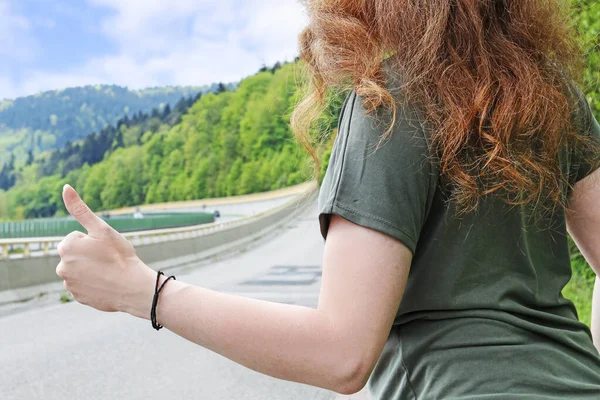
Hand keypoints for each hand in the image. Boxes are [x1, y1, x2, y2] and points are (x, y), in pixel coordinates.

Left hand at [56, 184, 154, 317]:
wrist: (133, 288)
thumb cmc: (119, 256)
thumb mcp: (102, 229)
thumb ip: (80, 209)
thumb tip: (65, 187)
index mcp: (66, 247)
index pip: (78, 238)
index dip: (94, 241)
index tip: (106, 248)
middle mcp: (61, 267)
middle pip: (78, 254)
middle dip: (90, 255)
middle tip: (109, 260)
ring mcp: (69, 284)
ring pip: (82, 270)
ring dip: (93, 269)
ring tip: (110, 272)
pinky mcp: (78, 297)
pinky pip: (85, 286)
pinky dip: (95, 284)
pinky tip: (108, 284)